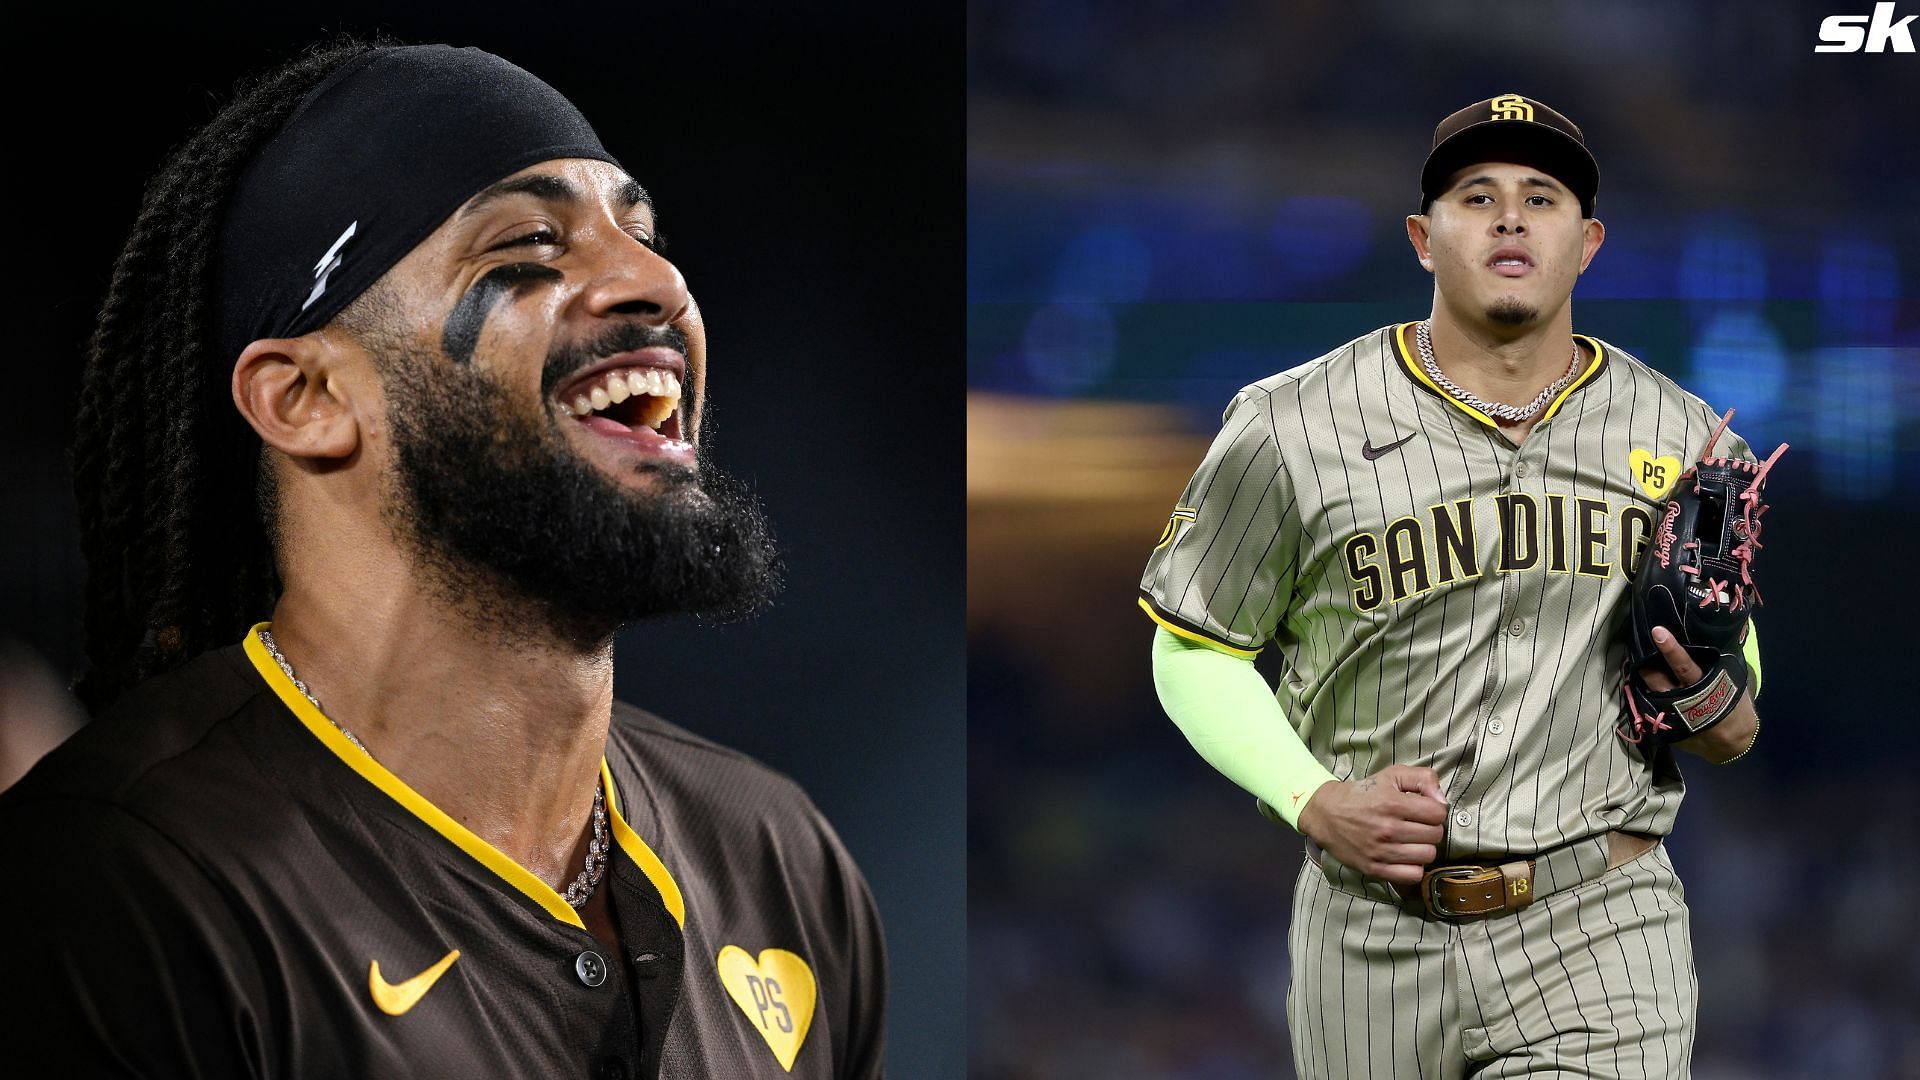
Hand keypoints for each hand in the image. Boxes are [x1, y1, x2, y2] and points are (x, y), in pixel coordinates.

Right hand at [1296, 764, 1447, 884]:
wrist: (1325, 814)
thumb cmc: (1362, 794)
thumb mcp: (1391, 775)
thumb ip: (1422, 778)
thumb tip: (1442, 801)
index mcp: (1393, 803)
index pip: (1438, 814)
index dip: (1435, 811)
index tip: (1425, 810)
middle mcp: (1388, 829)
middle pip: (1435, 836)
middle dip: (1430, 829)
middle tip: (1417, 825)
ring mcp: (1381, 851)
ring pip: (1427, 856)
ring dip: (1424, 848)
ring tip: (1412, 840)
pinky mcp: (1374, 868)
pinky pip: (1412, 875)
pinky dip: (1414, 867)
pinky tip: (1406, 856)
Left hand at [1639, 626, 1758, 761]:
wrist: (1731, 745)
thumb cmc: (1734, 708)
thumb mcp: (1732, 685)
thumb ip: (1719, 666)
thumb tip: (1710, 639)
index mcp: (1704, 688)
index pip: (1684, 666)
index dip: (1671, 649)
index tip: (1658, 632)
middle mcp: (1683, 701)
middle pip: (1657, 679)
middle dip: (1644, 663)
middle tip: (1636, 646)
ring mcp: (1671, 715)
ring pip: (1648, 691)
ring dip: (1640, 677)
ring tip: (1635, 661)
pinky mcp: (1664, 727)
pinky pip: (1648, 706)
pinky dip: (1643, 694)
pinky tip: (1640, 683)